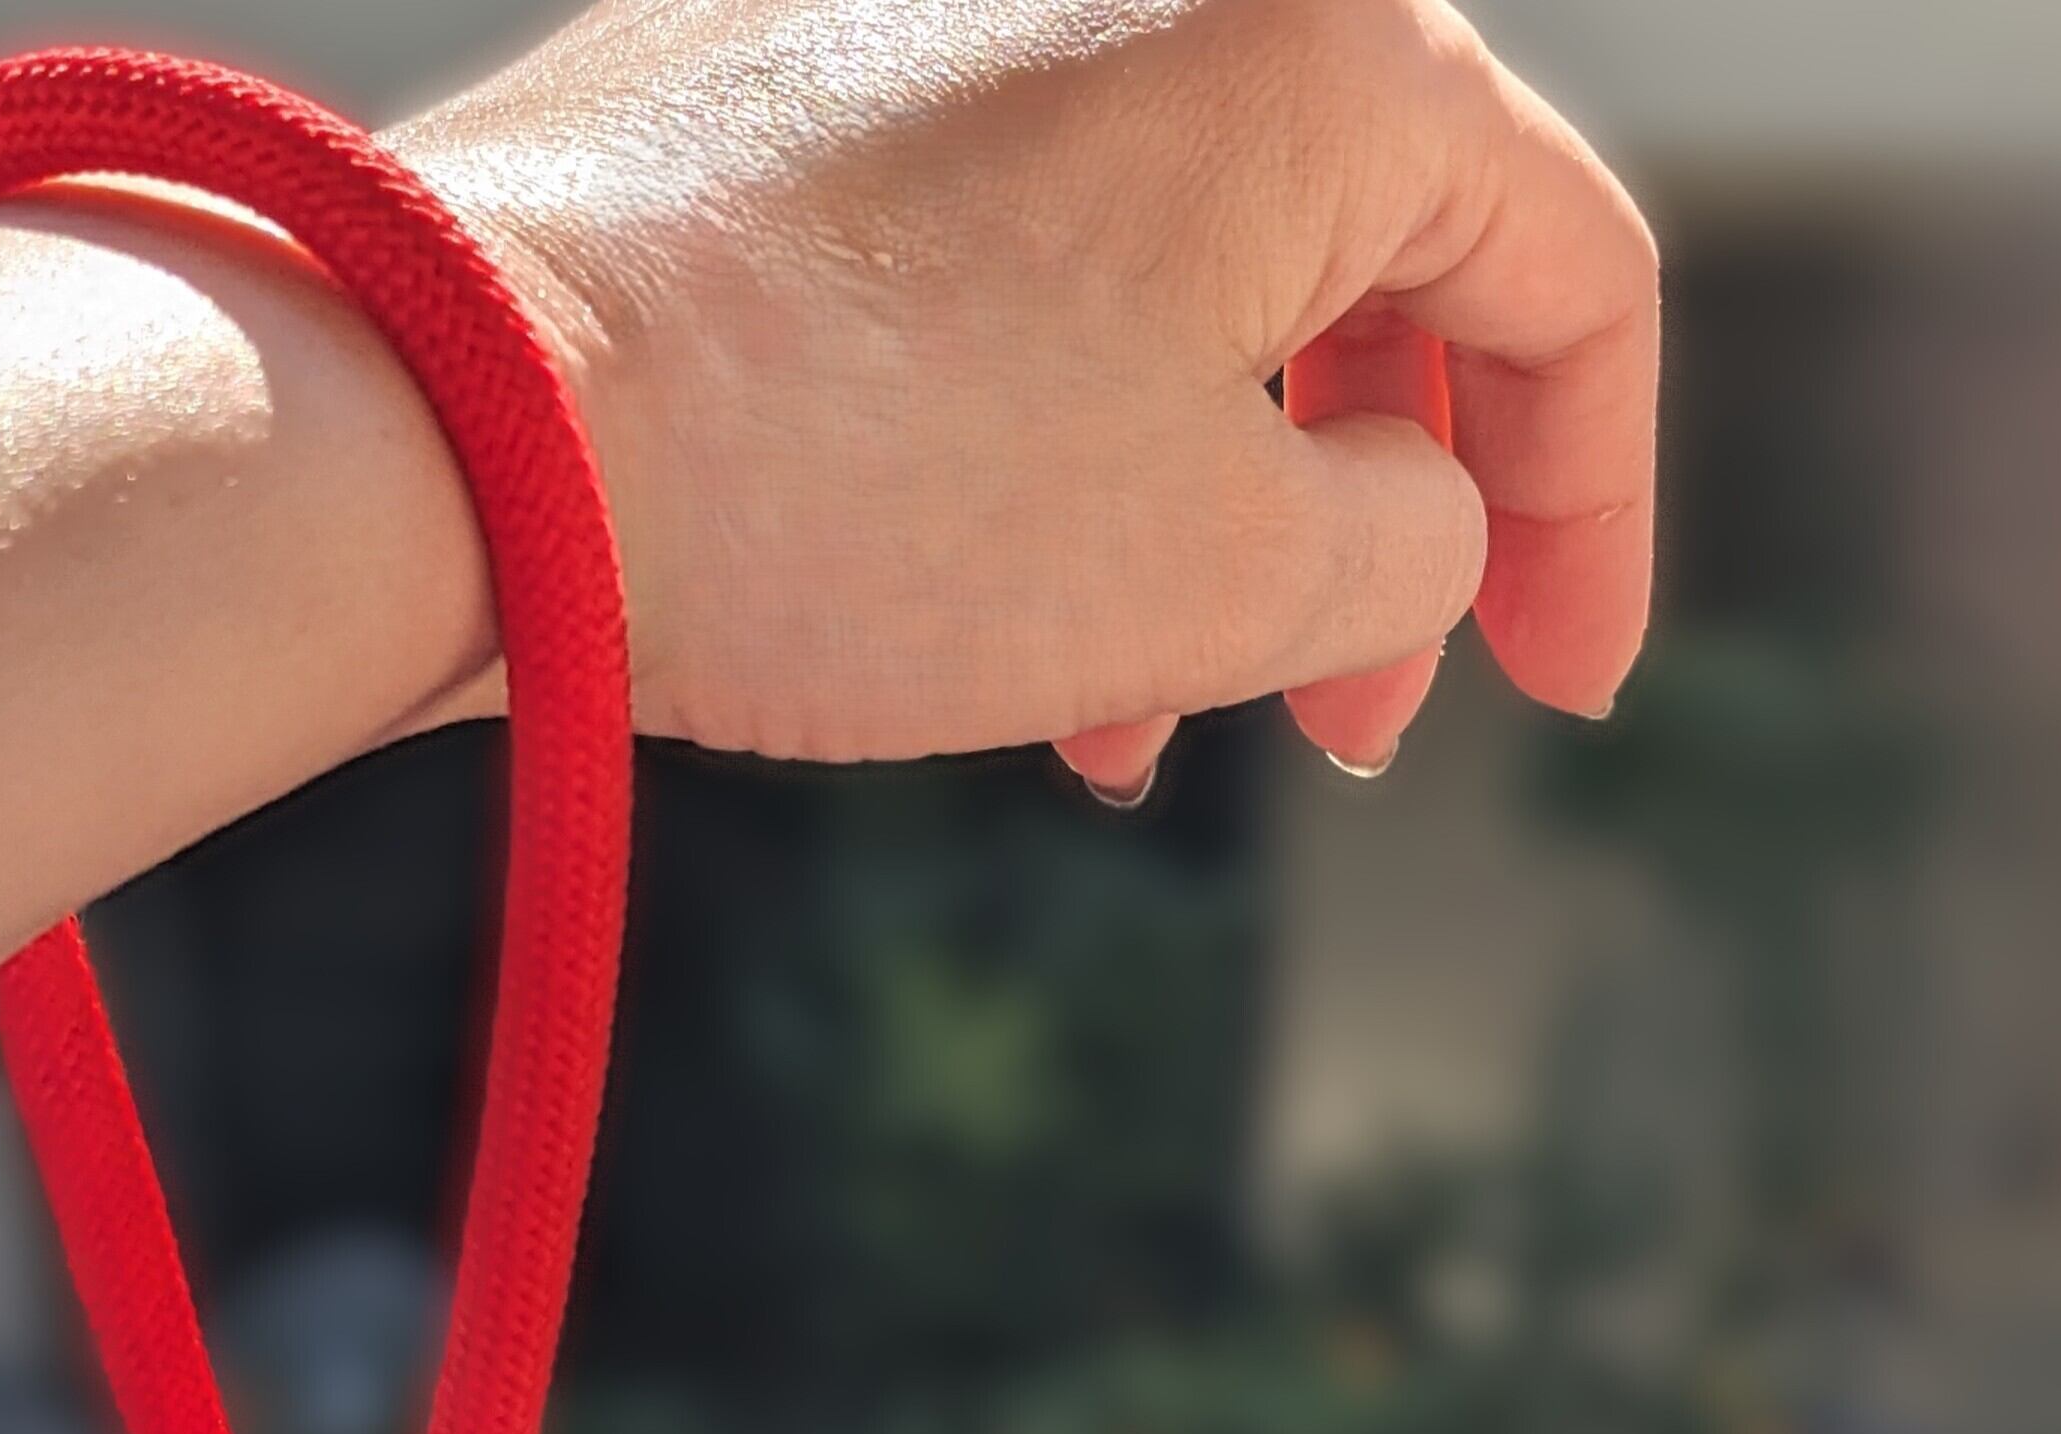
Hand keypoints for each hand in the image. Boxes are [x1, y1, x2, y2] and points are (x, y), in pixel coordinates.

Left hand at [402, 0, 1657, 789]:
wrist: (464, 418)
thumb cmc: (861, 482)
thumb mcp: (1224, 570)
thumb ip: (1413, 550)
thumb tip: (1414, 519)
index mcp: (1320, 39)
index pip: (1566, 273)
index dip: (1597, 512)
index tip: (1561, 700)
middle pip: (1370, 276)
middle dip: (1377, 534)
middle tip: (1344, 736)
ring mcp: (955, 18)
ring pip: (1175, 302)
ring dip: (1199, 529)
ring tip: (1142, 727)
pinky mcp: (803, 97)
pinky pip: (1012, 283)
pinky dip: (1052, 458)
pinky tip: (1007, 633)